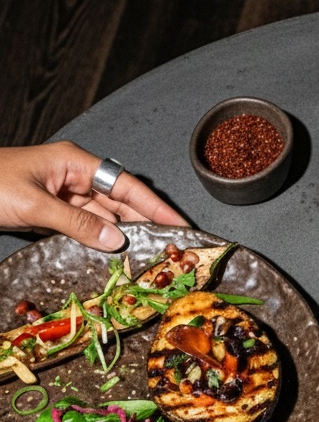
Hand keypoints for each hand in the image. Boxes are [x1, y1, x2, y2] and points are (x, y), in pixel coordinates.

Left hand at [0, 142, 186, 250]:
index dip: (157, 207)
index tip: (181, 225)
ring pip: (104, 218)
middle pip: (120, 203)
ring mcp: (63, 196)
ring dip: (121, 238)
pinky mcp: (52, 213)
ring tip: (146, 259)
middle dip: (145, 224)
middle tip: (171, 249)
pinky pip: (84, 228)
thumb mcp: (34, 205)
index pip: (127, 185)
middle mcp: (74, 177)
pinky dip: (98, 242)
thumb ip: (78, 223)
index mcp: (74, 163)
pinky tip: (112, 257)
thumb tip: (117, 241)